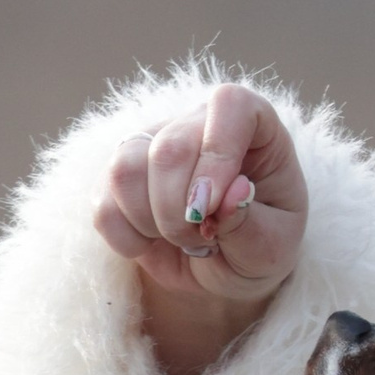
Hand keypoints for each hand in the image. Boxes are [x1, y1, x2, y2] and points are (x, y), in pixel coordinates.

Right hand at [94, 78, 309, 374]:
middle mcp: (199, 123)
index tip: (213, 207)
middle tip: (201, 240)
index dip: (217, 154)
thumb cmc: (259, 247)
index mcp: (254, 126)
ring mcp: (154, 142)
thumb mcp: (272, 247)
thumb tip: (234, 192)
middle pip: (169, 148)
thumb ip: (253, 223)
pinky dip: (124, 236)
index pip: (230, 106)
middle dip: (178, 211)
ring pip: (125, 168)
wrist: (226, 268)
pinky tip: (150, 243)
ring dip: (149, 222)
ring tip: (180, 240)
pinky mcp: (121, 173)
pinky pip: (102, 201)